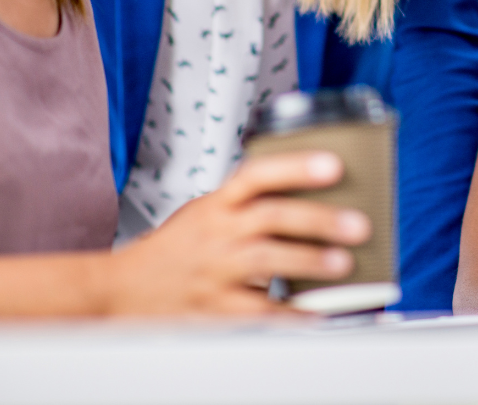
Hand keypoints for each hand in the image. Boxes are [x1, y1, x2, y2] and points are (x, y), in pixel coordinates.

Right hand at [106, 151, 370, 315]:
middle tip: (358, 224)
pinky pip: (256, 311)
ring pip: (266, 260)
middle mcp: (217, 232)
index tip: (333, 163)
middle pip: (272, 216)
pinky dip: (289, 313)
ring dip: (309, 261)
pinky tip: (316, 313)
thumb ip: (249, 202)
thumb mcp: (207, 210)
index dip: (296, 166)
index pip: (258, 174)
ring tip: (344, 264)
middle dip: (318, 219)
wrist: (120, 290)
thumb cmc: (176, 247)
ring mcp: (214, 270)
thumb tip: (313, 195)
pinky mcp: (212, 308)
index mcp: (218, 203)